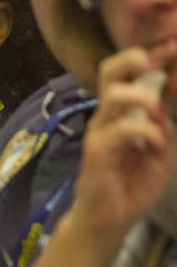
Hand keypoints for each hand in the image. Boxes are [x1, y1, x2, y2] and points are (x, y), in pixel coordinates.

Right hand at [73, 44, 176, 240]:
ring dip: (142, 96)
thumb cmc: (132, 185)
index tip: (170, 47)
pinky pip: (120, 130)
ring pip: (113, 96)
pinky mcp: (97, 150)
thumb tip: (162, 107)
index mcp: (123, 113)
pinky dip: (144, 130)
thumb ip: (162, 128)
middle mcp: (107, 115)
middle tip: (152, 59)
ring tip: (160, 109)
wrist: (108, 219)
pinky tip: (158, 142)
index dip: (150, 58)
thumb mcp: (160, 153)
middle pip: (110, 73)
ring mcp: (100, 131)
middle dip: (132, 60)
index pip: (130, 76)